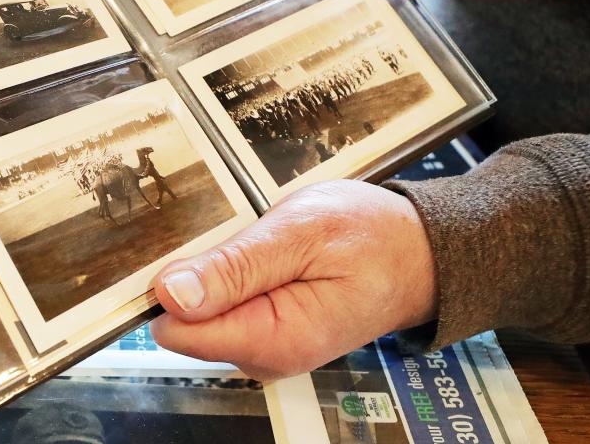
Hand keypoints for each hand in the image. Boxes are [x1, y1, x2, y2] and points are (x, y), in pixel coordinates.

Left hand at [150, 180, 435, 379]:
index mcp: (272, 340)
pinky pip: (226, 306)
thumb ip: (234, 267)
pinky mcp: (266, 334)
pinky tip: (272, 255)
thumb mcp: (300, 233)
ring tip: (270, 244)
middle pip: (186, 320)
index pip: (177, 329)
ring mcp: (265, 348)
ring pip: (204, 310)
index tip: (203, 246)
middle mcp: (264, 356)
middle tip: (254, 237)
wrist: (417, 254)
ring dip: (224, 269)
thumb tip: (171, 293)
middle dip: (205, 272)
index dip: (176, 283)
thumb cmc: (372, 239)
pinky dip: (238, 274)